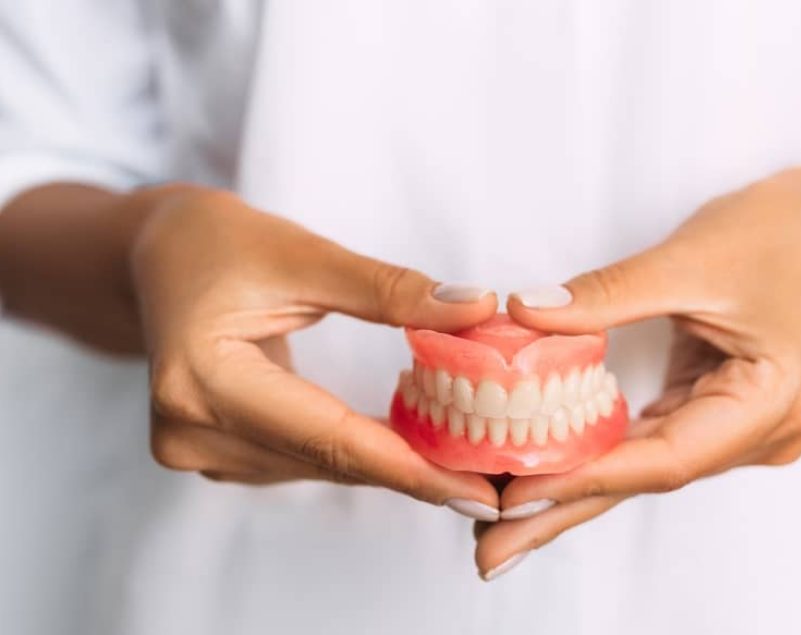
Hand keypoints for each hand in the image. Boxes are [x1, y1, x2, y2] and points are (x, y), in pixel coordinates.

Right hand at [130, 184, 500, 518]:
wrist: (153, 256)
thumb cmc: (217, 242)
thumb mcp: (303, 254)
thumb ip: (389, 289)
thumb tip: (476, 309)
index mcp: (203, 380)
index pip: (329, 437)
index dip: (410, 467)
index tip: (479, 489)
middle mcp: (190, 431)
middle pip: (327, 460)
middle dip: (415, 471)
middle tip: (493, 482)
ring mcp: (195, 449)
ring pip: (318, 466)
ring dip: (388, 462)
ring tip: (463, 459)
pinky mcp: (212, 451)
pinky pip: (301, 459)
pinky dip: (354, 451)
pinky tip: (405, 442)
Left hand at [474, 170, 800, 577]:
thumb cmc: (766, 236)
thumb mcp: (684, 259)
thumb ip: (605, 294)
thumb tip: (525, 313)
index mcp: (771, 402)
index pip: (667, 456)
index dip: (587, 476)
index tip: (515, 495)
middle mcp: (759, 432)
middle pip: (647, 478)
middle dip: (564, 511)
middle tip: (492, 551)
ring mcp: (736, 430)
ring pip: (639, 468)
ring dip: (570, 491)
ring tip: (501, 523)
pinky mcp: (710, 416)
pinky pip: (642, 444)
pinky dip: (592, 458)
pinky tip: (542, 475)